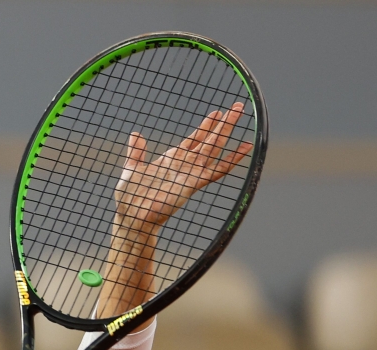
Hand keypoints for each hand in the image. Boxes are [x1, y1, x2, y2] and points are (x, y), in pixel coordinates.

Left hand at [114, 102, 253, 228]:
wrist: (131, 216)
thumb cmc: (131, 198)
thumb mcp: (132, 169)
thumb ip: (136, 153)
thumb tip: (135, 135)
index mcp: (171, 159)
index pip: (194, 139)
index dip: (206, 126)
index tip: (216, 113)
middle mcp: (185, 165)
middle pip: (209, 140)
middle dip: (223, 124)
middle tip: (237, 107)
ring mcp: (191, 173)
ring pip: (214, 148)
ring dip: (226, 130)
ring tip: (239, 113)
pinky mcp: (194, 183)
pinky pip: (218, 170)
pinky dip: (232, 159)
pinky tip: (245, 147)